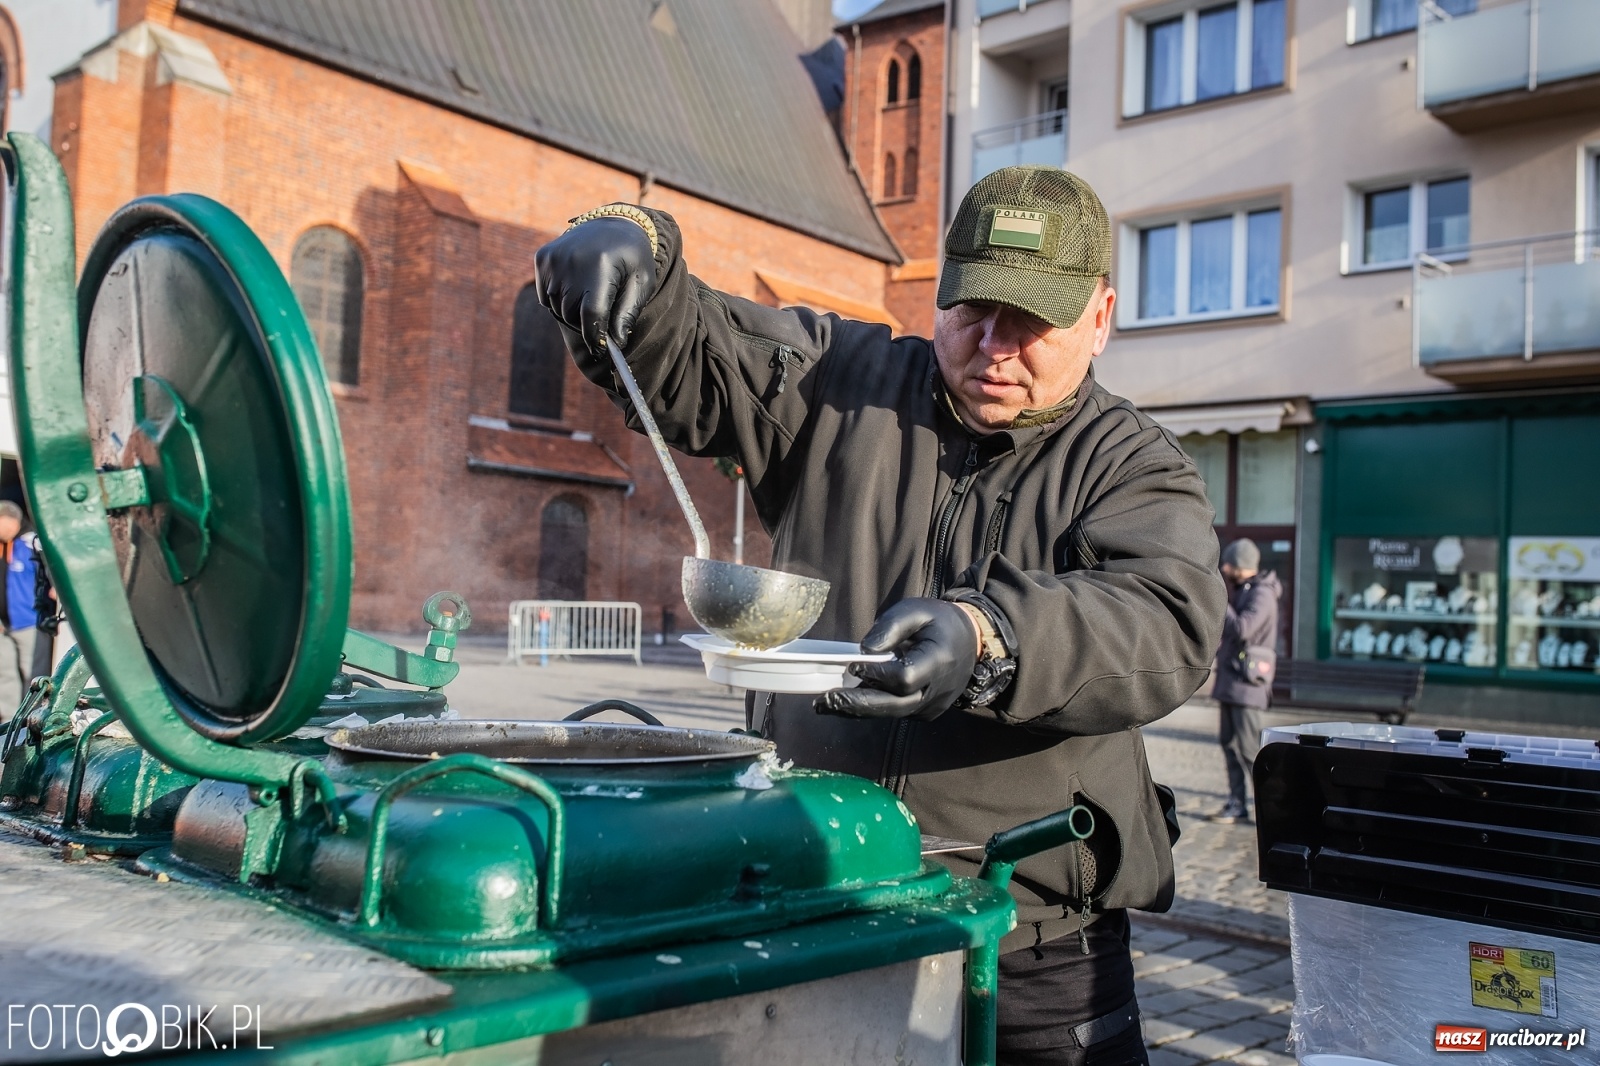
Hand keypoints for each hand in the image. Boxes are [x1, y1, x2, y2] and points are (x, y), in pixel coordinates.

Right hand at [534, 217, 656, 351]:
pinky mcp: (542, 258)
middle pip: (572, 315)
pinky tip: (576, 286)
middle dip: (587, 324)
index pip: (592, 313)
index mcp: (600, 265)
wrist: (612, 224)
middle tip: (602, 318)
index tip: (601, 351)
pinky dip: (560, 301)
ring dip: (573, 313)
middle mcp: (572, 260)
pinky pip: (546, 298)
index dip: (596, 337)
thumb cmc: (631, 258)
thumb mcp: (641, 283)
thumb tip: (617, 343)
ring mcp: (553, 259)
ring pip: (558, 309)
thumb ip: (628, 313)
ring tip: (590, 295)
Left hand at [814, 599, 978, 720]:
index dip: (877, 674)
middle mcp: (938, 691)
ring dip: (858, 710)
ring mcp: (933, 706)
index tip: (853, 666)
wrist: (971, 642)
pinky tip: (849, 701)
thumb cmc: (939, 622)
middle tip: (823, 701)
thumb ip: (890, 627)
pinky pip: (896, 713)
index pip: (905, 677)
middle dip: (857, 704)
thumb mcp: (916, 610)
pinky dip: (873, 708)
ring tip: (825, 705)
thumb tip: (863, 651)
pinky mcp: (926, 713)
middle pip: (895, 706)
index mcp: (939, 661)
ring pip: (892, 713)